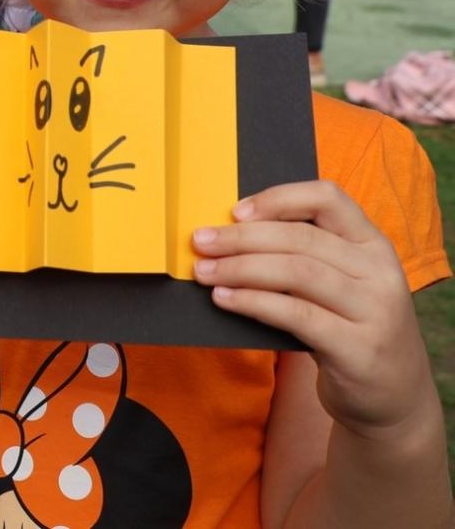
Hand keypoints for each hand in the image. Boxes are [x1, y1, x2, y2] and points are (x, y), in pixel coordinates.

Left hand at [193, 181, 434, 434]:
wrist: (393, 395)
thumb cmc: (348, 328)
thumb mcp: (340, 284)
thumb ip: (303, 257)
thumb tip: (228, 233)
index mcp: (372, 245)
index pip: (329, 199)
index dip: (279, 198)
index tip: (235, 211)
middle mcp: (380, 272)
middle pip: (302, 237)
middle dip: (242, 237)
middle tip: (200, 242)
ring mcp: (375, 311)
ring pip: (298, 272)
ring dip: (241, 268)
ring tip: (204, 271)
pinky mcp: (359, 348)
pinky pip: (297, 315)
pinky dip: (254, 302)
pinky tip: (224, 299)